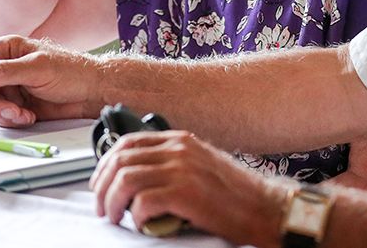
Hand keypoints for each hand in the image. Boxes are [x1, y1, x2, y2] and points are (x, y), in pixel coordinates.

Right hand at [0, 35, 104, 126]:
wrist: (91, 92)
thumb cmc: (71, 72)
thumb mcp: (37, 68)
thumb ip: (4, 72)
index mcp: (6, 49)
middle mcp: (3, 67)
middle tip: (11, 112)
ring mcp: (9, 87)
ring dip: (4, 114)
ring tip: (25, 114)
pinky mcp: (16, 104)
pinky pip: (1, 116)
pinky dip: (12, 119)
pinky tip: (29, 116)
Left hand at [89, 130, 288, 246]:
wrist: (265, 208)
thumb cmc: (236, 195)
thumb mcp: (201, 166)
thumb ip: (172, 164)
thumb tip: (137, 178)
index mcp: (181, 141)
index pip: (127, 142)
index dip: (106, 164)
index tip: (100, 184)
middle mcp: (179, 149)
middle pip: (120, 159)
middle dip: (102, 186)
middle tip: (103, 207)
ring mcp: (182, 169)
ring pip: (125, 179)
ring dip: (113, 202)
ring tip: (116, 217)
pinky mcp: (185, 193)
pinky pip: (142, 201)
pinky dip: (136, 217)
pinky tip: (144, 225)